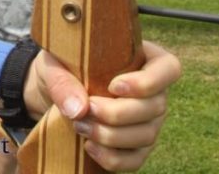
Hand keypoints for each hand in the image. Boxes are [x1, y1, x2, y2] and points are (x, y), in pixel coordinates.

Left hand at [24, 40, 180, 170]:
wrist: (50, 92)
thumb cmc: (60, 68)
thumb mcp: (53, 65)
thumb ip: (62, 81)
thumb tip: (79, 109)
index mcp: (143, 58)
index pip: (168, 68)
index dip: (148, 81)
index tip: (114, 86)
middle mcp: (153, 91)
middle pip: (155, 107)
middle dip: (118, 113)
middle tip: (87, 109)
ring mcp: (149, 121)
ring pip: (147, 135)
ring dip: (111, 136)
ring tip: (80, 126)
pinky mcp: (136, 146)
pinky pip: (135, 160)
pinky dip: (112, 158)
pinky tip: (88, 147)